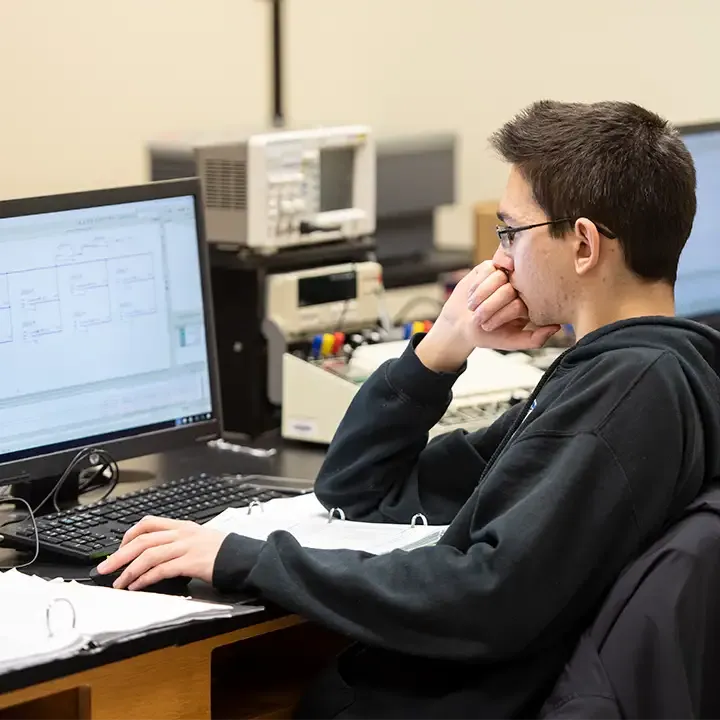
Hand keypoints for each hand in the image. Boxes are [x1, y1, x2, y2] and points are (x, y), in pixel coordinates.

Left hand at [96, 516, 228, 590]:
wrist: (243, 557)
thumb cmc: (224, 552)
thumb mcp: (200, 539)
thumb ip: (180, 542)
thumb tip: (159, 554)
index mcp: (182, 526)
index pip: (148, 523)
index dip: (129, 535)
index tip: (119, 549)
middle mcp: (181, 534)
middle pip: (142, 540)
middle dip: (119, 555)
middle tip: (104, 569)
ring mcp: (186, 547)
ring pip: (148, 554)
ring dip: (129, 571)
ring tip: (118, 583)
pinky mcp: (190, 562)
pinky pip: (161, 569)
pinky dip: (145, 578)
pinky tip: (137, 586)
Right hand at [416, 262, 559, 371]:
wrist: (460, 324)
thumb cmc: (487, 334)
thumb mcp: (510, 342)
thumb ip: (534, 339)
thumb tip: (556, 327)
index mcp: (529, 304)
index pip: (518, 304)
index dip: (500, 315)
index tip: (488, 326)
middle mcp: (520, 287)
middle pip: (507, 289)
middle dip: (488, 306)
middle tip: (479, 316)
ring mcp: (505, 275)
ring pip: (497, 277)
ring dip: (481, 294)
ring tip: (475, 306)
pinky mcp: (490, 267)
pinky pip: (487, 269)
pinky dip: (476, 284)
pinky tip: (472, 294)